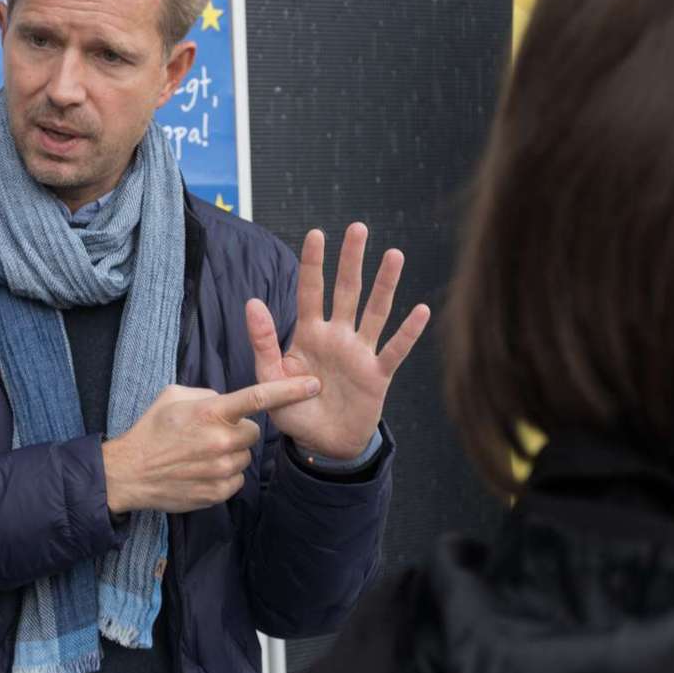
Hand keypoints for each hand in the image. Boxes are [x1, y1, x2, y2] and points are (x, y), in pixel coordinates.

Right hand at [102, 379, 322, 514]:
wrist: (130, 473)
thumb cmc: (151, 430)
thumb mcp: (174, 396)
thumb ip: (207, 395)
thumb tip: (228, 402)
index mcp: (211, 413)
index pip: (259, 398)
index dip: (290, 391)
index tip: (314, 385)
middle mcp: (221, 441)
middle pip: (253, 432)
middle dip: (238, 431)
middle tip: (212, 434)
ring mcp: (221, 470)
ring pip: (245, 458)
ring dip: (231, 454)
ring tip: (201, 454)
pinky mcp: (218, 493)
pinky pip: (236, 480)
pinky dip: (224, 475)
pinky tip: (200, 471)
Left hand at [247, 224, 430, 461]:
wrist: (321, 445)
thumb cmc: (294, 410)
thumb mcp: (269, 377)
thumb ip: (264, 341)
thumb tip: (252, 302)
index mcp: (309, 334)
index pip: (310, 291)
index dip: (313, 263)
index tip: (316, 233)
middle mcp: (338, 336)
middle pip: (346, 290)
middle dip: (351, 259)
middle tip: (358, 227)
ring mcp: (360, 353)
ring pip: (375, 311)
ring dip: (385, 284)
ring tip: (395, 255)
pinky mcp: (378, 374)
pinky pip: (395, 349)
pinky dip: (408, 332)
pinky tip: (421, 310)